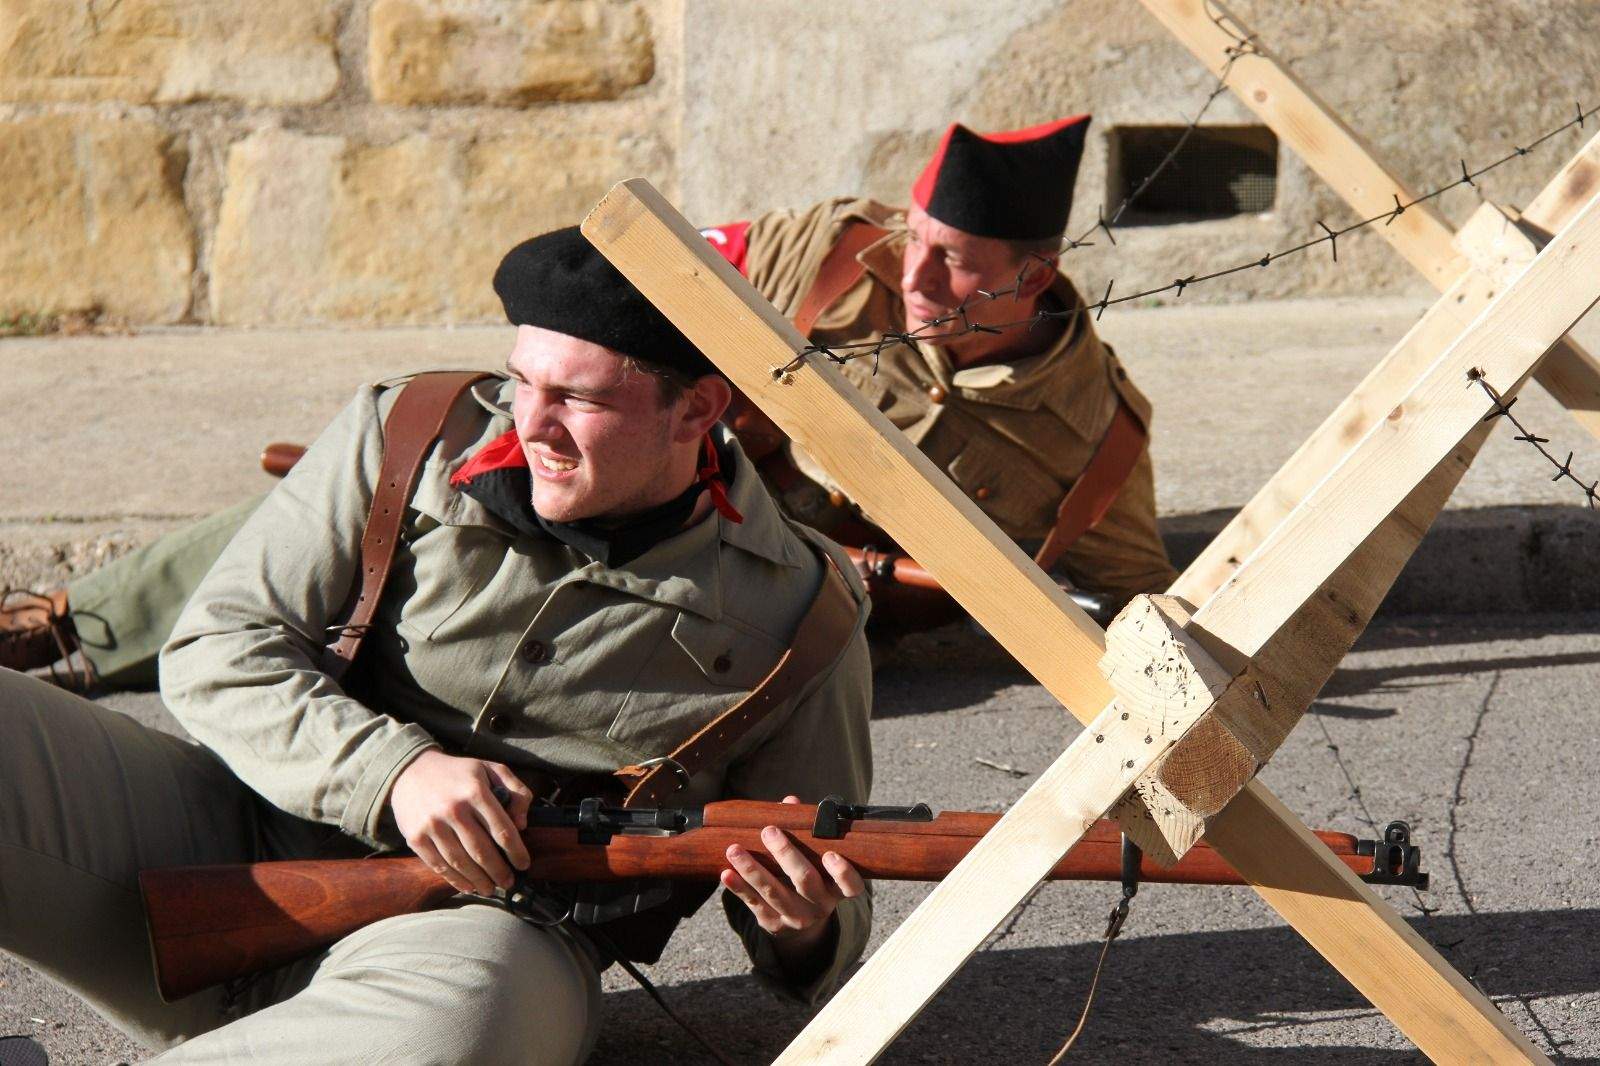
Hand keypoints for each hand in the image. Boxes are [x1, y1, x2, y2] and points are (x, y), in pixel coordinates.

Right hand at [389, 750, 533, 895]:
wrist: (411, 771)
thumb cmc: (459, 773)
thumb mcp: (491, 769)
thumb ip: (516, 791)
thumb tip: (522, 824)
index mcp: (476, 792)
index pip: (502, 830)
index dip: (516, 852)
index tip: (524, 865)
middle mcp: (454, 809)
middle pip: (482, 851)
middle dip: (499, 872)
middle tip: (509, 883)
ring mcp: (432, 825)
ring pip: (460, 862)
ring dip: (479, 880)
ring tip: (490, 889)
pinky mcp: (415, 837)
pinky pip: (439, 865)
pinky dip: (455, 880)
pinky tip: (468, 886)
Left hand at [720, 795, 866, 959]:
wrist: (800, 927)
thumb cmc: (810, 877)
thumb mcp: (816, 861)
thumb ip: (805, 831)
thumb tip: (789, 802)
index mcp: (836, 889)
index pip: (850, 886)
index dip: (843, 873)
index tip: (830, 855)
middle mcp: (819, 905)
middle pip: (805, 881)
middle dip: (786, 855)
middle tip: (769, 832)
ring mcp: (796, 917)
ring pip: (773, 892)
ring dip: (752, 869)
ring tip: (734, 849)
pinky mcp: (773, 923)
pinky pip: (754, 904)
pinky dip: (739, 888)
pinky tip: (726, 873)